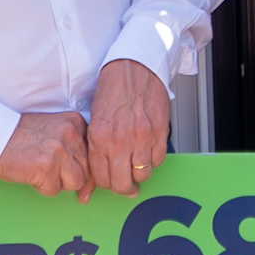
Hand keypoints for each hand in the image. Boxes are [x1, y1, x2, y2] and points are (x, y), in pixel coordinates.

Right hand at [0, 110, 90, 195]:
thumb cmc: (20, 136)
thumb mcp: (54, 132)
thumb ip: (74, 151)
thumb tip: (89, 189)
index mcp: (75, 122)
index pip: (94, 154)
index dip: (85, 169)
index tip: (74, 173)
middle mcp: (70, 134)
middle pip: (87, 171)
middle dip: (70, 177)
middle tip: (50, 171)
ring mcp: (59, 150)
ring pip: (75, 182)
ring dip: (58, 182)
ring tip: (41, 170)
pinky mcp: (46, 167)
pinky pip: (54, 190)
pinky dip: (42, 187)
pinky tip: (30, 173)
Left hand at [88, 58, 170, 196]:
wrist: (134, 67)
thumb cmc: (113, 89)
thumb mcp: (95, 119)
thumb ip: (98, 146)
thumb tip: (101, 170)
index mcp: (99, 138)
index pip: (101, 179)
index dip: (106, 184)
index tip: (110, 182)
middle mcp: (120, 141)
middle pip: (122, 184)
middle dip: (124, 188)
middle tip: (126, 185)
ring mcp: (142, 138)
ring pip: (143, 174)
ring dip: (140, 172)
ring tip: (137, 163)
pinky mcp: (159, 133)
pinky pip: (158, 160)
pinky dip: (153, 159)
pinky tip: (148, 150)